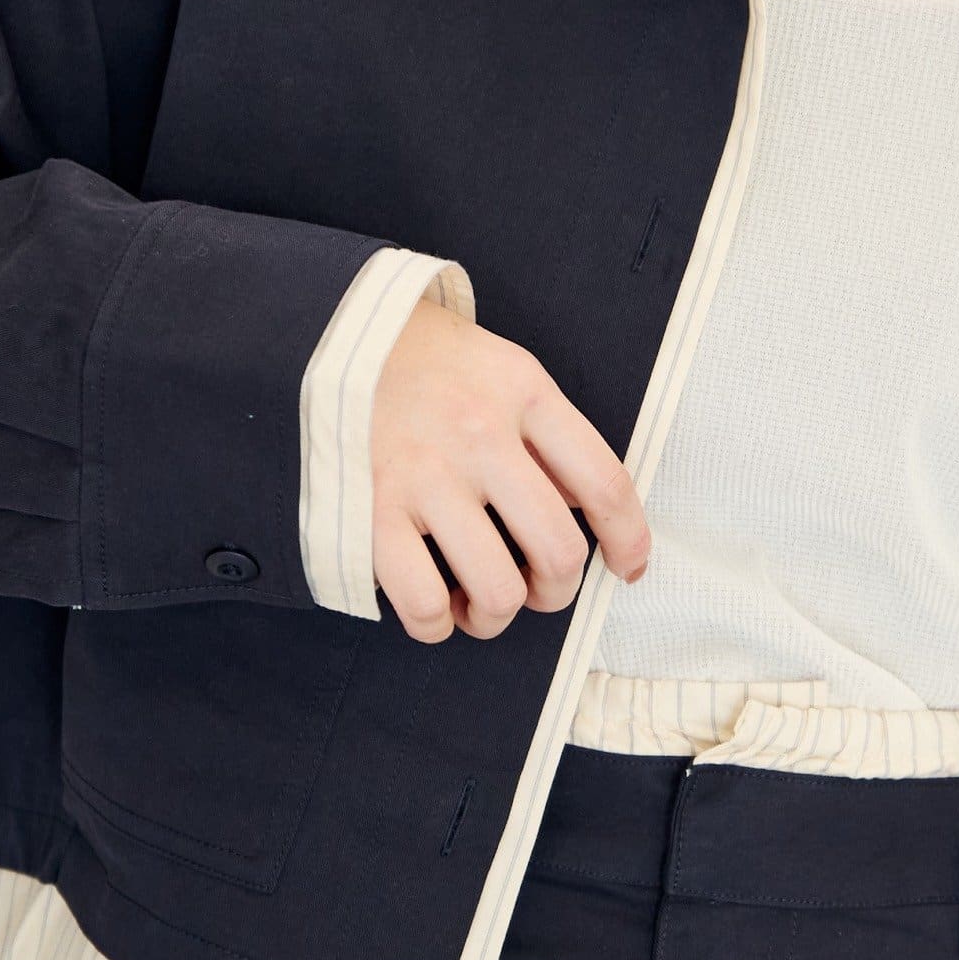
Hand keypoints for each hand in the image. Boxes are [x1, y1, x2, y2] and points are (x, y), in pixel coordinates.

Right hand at [370, 296, 651, 643]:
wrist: (330, 335)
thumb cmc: (427, 362)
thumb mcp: (506, 371)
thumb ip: (549, 434)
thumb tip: (585, 508)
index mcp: (524, 394)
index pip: (604, 483)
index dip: (628, 542)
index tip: (626, 568)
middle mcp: (479, 435)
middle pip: (558, 551)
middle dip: (557, 591)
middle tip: (538, 588)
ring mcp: (423, 476)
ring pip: (496, 590)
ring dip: (496, 615)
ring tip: (480, 603)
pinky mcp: (371, 512)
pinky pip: (421, 603)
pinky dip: (435, 624)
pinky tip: (433, 606)